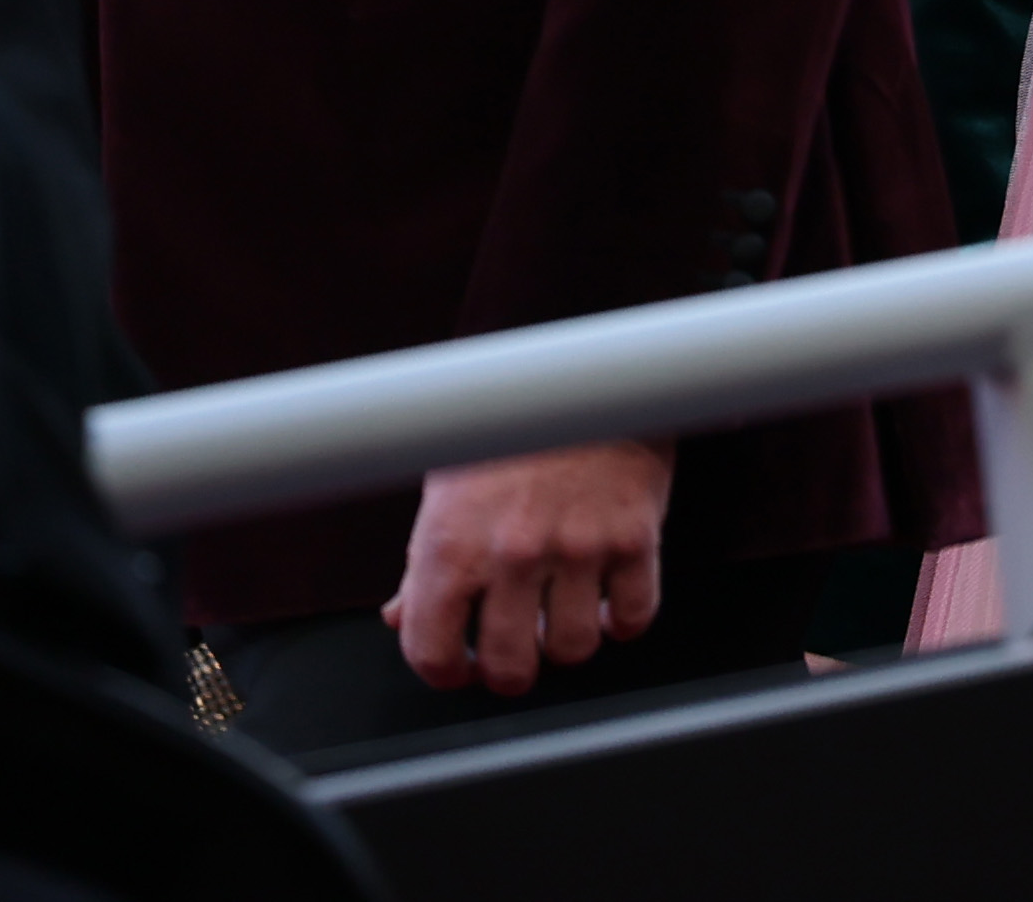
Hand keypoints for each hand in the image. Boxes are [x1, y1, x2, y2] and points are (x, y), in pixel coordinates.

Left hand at [383, 438, 675, 696]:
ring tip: (562, 607)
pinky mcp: (632, 535)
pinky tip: (607, 595)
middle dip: (510, 668)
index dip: (445, 670)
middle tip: (515, 645)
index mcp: (452, 539)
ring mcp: (575, 545)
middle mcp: (511, 549)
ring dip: (567, 639)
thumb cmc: (508, 419)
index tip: (459, 665)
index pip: (432, 652)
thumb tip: (400, 616)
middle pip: (509, 668)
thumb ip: (423, 559)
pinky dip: (622, 618)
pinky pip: (632, 618)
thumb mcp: (446, 480)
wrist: (578, 361)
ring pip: (572, 650)